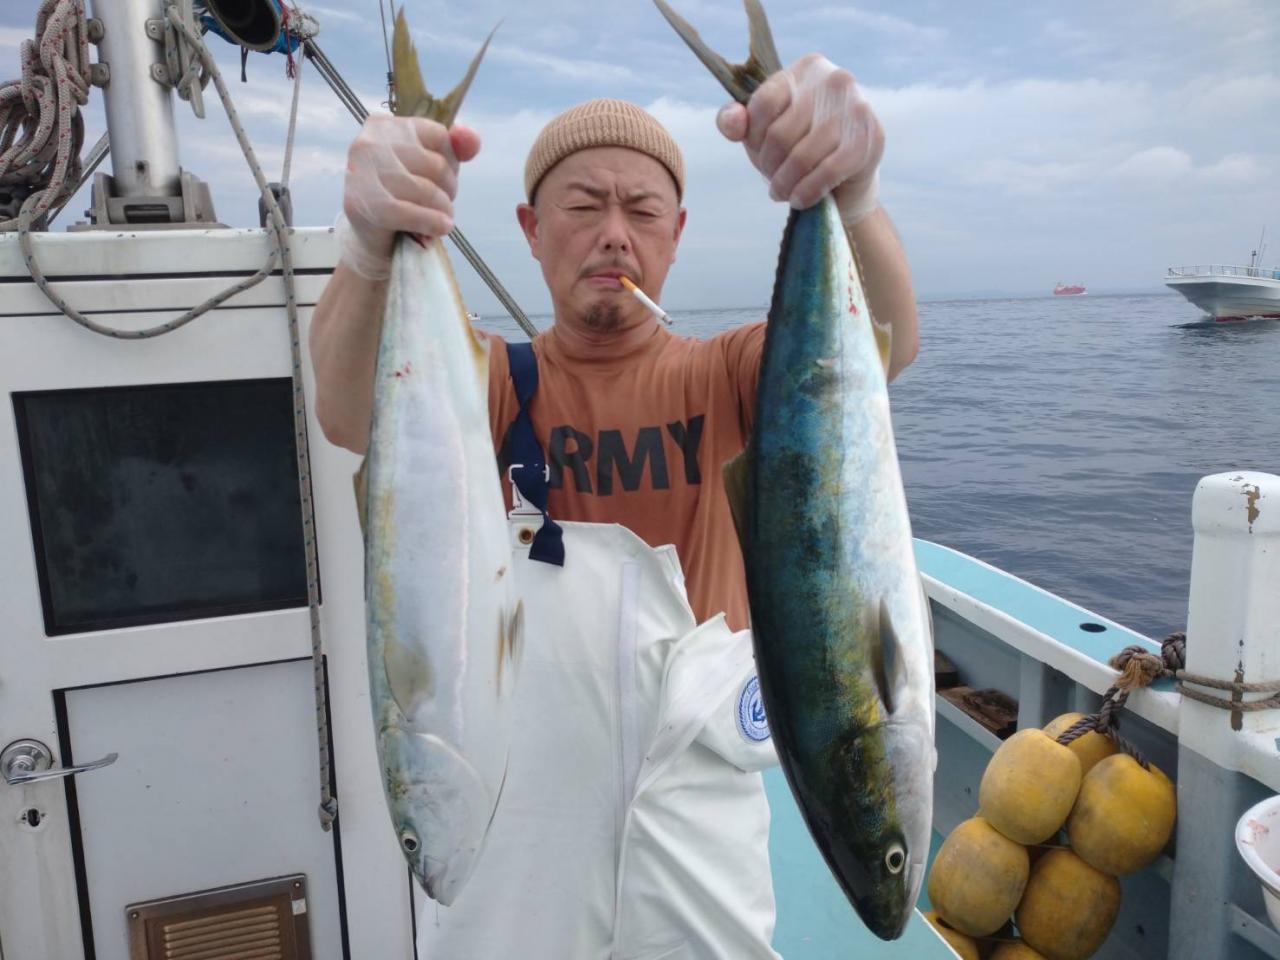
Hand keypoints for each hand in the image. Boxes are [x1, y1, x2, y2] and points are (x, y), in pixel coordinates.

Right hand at [336, 114, 480, 278]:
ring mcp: (362, 174)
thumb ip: (454, 147)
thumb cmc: (400, 196)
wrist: (369, 236)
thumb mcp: (428, 166)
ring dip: (442, 211)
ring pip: (427, 191)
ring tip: (438, 218)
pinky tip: (439, 228)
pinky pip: (412, 214)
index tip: (440, 178)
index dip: (451, 162)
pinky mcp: (365, 205)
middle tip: (439, 203)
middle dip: (447, 189)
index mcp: (384, 126)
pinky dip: (433, 224)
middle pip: (436, 165)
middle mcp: (369, 143)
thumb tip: (471, 137)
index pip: (440, 135)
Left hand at [716, 54, 882, 224]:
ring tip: (783, 192)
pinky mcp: (870, 139)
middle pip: (780, 133)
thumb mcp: (763, 132)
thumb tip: (732, 120)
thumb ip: (739, 122)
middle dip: (770, 166)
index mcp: (808, 67)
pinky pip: (826, 172)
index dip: (753, 137)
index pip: (763, 103)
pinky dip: (807, 192)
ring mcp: (857, 108)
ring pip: (801, 157)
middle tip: (773, 180)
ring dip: (785, 184)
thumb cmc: (800, 147)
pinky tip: (800, 200)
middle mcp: (836, 79)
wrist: (848, 178)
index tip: (759, 152)